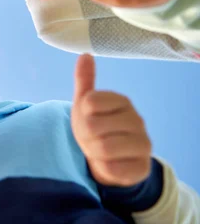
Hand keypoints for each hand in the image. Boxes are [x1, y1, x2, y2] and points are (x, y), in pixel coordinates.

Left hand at [71, 54, 151, 186]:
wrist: (108, 158)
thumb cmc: (94, 127)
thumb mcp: (85, 104)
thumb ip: (85, 80)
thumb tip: (85, 54)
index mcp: (122, 101)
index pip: (89, 102)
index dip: (80, 114)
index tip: (87, 118)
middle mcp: (137, 120)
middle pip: (93, 126)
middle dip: (84, 135)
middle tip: (91, 138)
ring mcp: (143, 144)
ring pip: (103, 148)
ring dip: (93, 152)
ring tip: (98, 151)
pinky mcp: (142, 167)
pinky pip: (112, 169)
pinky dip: (103, 168)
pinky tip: (109, 164)